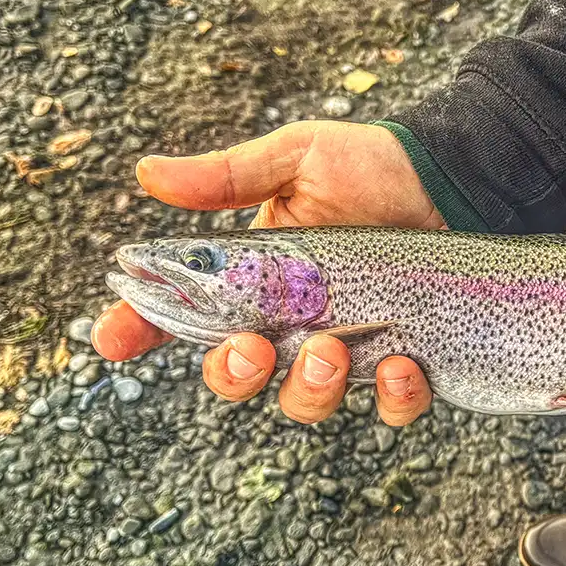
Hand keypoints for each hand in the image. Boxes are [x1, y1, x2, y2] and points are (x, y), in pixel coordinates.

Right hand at [92, 121, 440, 423]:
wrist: (452, 178)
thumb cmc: (373, 166)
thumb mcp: (298, 158)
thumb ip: (231, 177)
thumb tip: (147, 175)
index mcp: (255, 279)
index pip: (184, 314)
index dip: (141, 331)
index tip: (113, 341)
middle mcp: (293, 321)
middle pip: (238, 376)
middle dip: (234, 374)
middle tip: (254, 346)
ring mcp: (350, 347)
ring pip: (307, 402)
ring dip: (309, 388)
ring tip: (331, 348)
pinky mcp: (405, 361)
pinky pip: (392, 407)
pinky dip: (394, 397)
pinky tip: (400, 363)